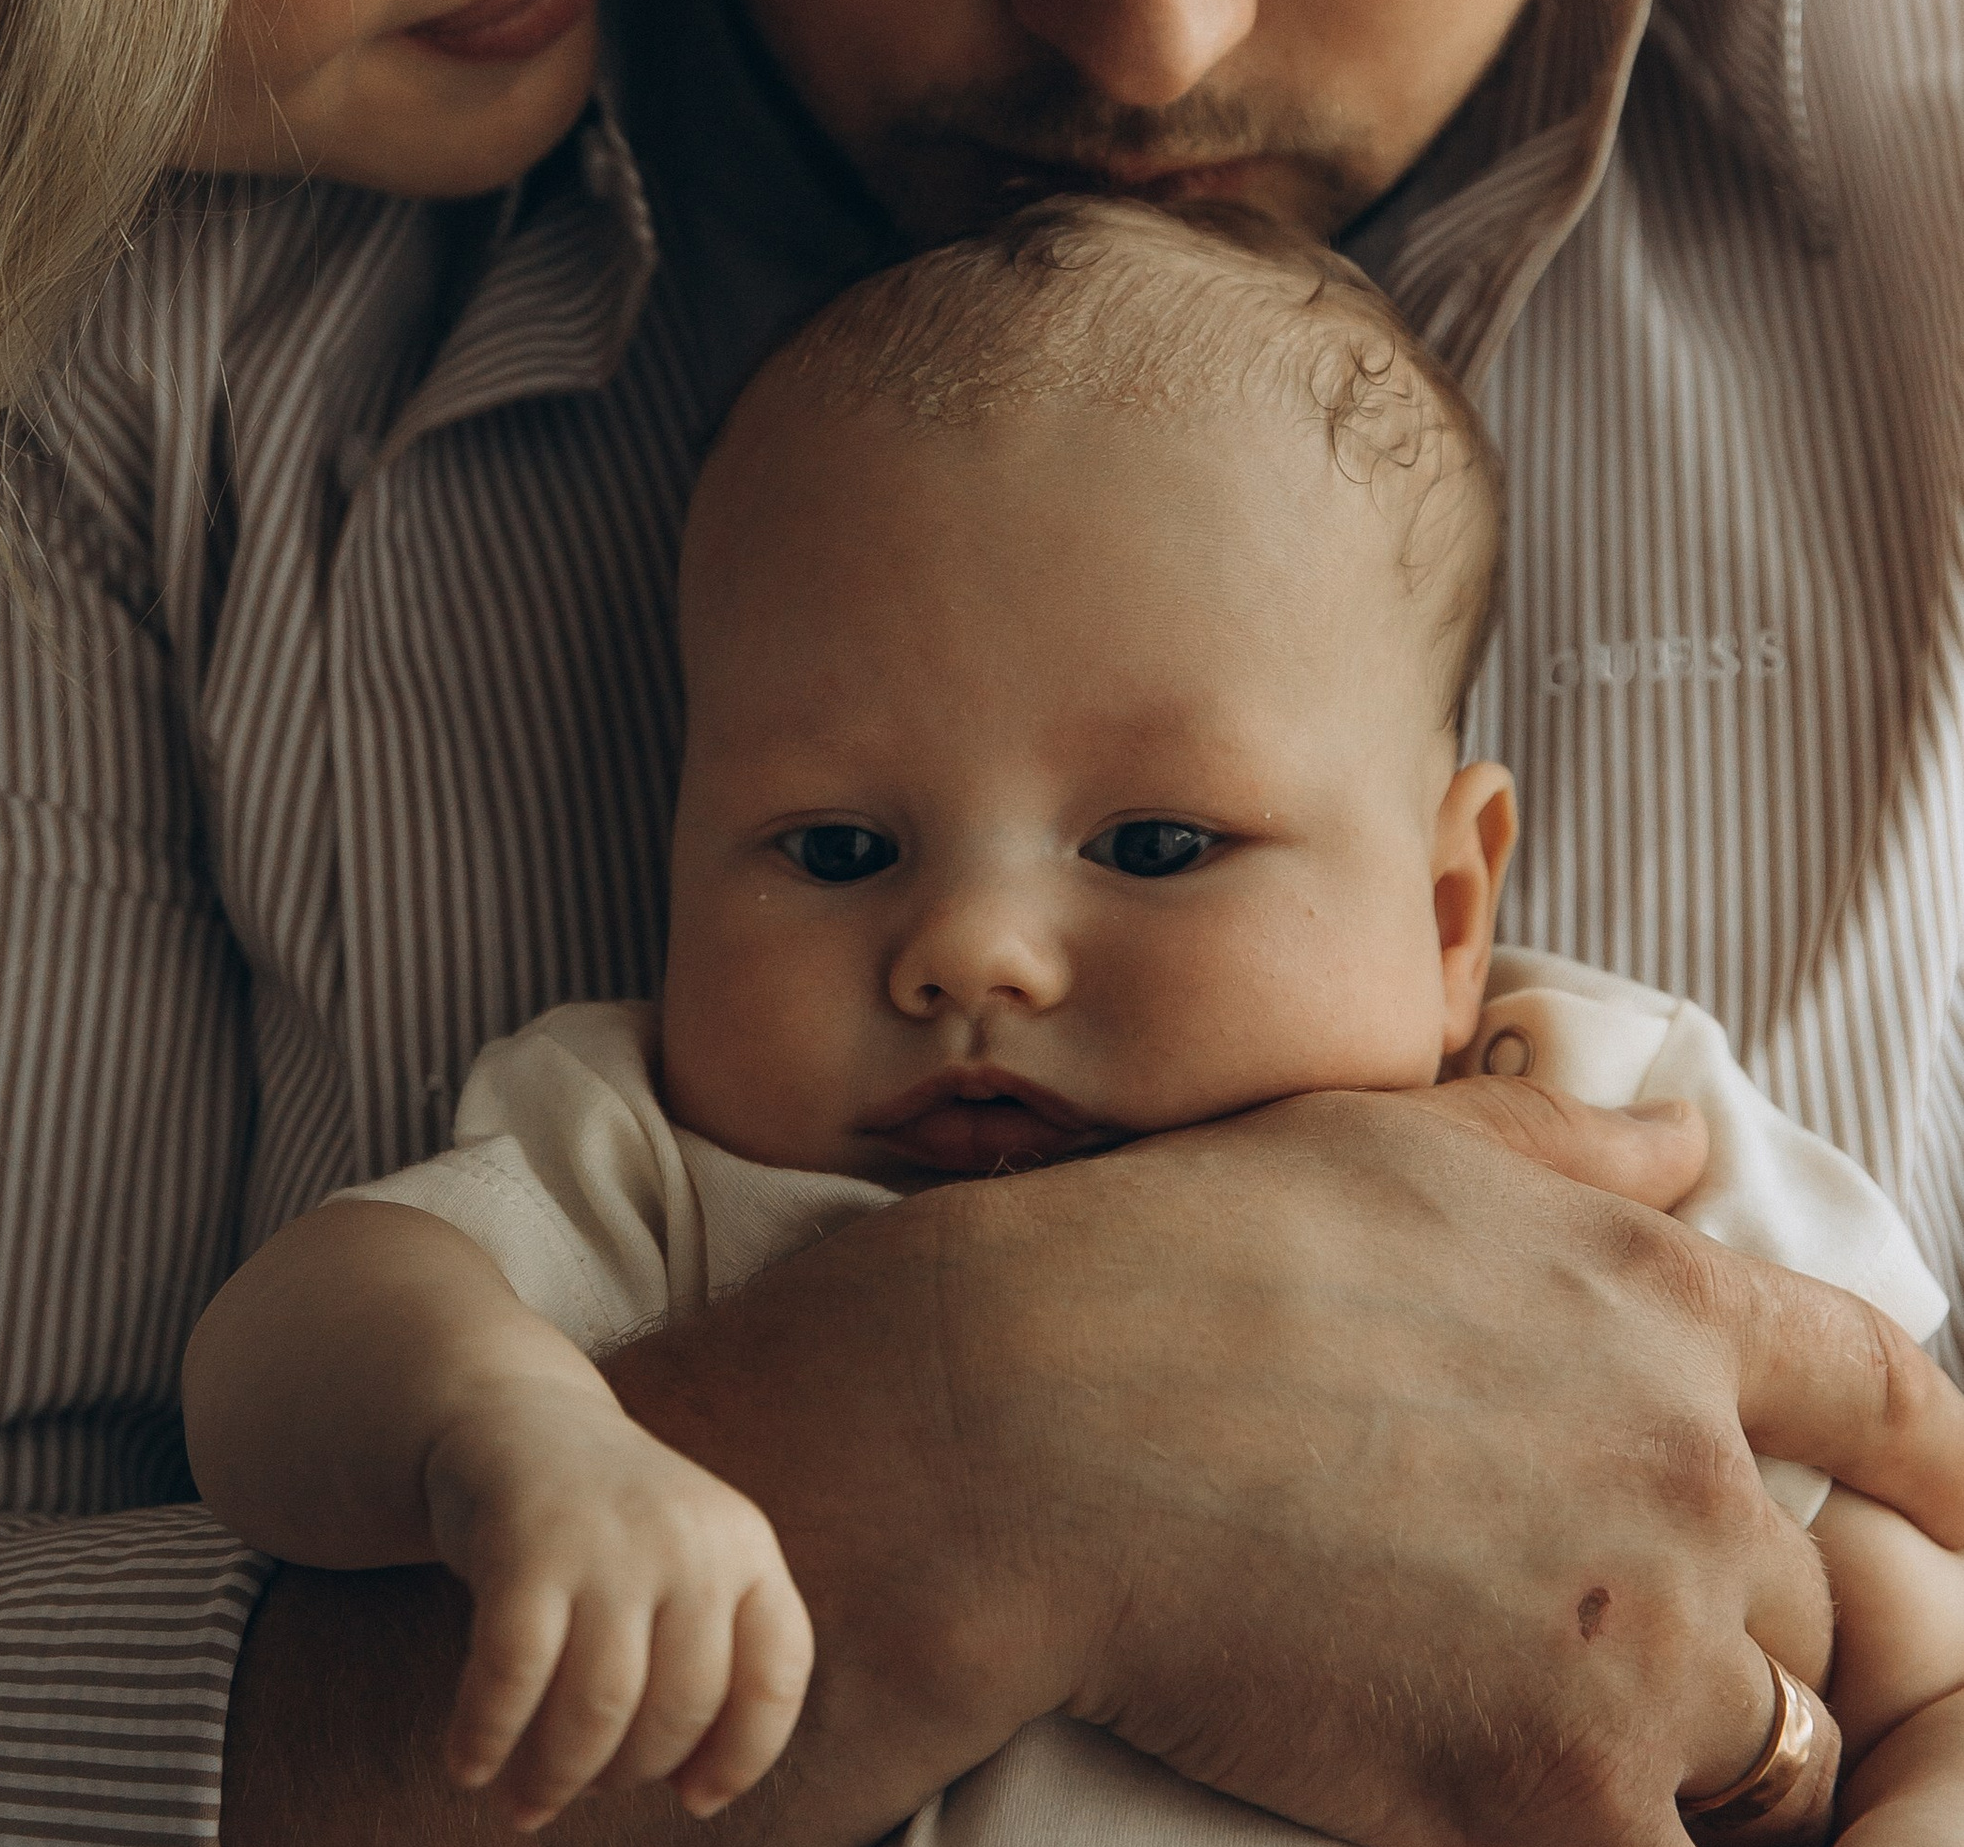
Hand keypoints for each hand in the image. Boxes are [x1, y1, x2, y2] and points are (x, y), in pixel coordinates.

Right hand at [425, 1376, 813, 1831]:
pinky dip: (486, 1736)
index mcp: (743, 1543)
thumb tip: (697, 1791)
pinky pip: (513, 1675)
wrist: (515, 1417)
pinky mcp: (527, 1541)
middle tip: (582, 1789)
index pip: (774, 1675)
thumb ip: (707, 1651)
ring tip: (526, 1801)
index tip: (694, 1799)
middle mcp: (688, 1536)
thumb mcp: (688, 1559)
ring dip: (556, 1777)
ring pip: (598, 1709)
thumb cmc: (609, 1525)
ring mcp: (609, 1537)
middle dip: (626, 1775)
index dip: (742, 1755)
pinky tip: (468, 1764)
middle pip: (678, 1711)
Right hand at [604, 1080, 1963, 1846]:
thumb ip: (1565, 1152)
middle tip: (1523, 1592)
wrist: (1040, 1412)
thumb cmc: (1188, 1253)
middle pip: (1796, 1597)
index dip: (1954, 1468)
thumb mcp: (1386, 1146)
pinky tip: (1474, 1772)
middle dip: (1696, 1609)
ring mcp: (1641, 1633)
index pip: (1891, 1393)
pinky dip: (1593, 1824)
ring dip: (1653, 1733)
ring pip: (1744, 1739)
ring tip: (1475, 1677)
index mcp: (1655, 1301)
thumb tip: (1679, 1133)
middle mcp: (1687, 1464)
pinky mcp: (1562, 1781)